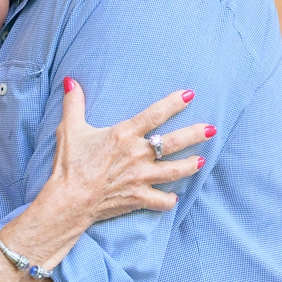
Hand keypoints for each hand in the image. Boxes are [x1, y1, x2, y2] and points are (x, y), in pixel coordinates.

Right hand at [43, 78, 213, 227]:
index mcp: (124, 135)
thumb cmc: (69, 164)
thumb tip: (70, 80)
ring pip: (174, 171)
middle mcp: (138, 155)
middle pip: (175, 142)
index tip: (190, 95)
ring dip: (190, 166)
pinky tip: (175, 197)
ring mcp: (141, 178)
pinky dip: (169, 201)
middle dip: (196, 134)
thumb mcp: (70, 129)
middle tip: (212, 129)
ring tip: (202, 161)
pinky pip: (161, 201)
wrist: (68, 200)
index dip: (174, 103)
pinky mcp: (138, 198)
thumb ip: (74, 104)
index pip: (155, 114)